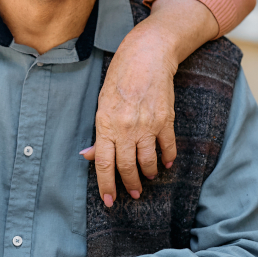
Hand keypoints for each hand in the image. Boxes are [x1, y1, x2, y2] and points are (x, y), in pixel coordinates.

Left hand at [85, 22, 178, 206]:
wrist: (147, 55)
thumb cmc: (120, 77)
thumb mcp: (102, 103)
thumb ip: (100, 133)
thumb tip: (89, 156)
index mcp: (106, 124)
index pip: (104, 163)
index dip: (106, 185)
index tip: (109, 201)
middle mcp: (126, 128)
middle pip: (126, 166)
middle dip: (130, 184)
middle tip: (133, 193)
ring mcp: (147, 125)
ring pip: (148, 161)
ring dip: (148, 173)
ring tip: (148, 176)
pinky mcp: (166, 120)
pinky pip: (168, 147)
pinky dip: (167, 158)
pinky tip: (166, 162)